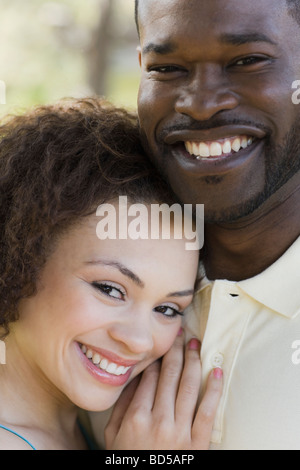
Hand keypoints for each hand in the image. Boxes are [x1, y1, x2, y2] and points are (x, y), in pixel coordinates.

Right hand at [105, 331, 222, 449]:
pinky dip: (214, 390)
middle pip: (170, 376)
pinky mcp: (198, 444)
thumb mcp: (113, 438)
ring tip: (196, 344)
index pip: (149, 377)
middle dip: (176, 351)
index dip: (157, 357)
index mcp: (135, 417)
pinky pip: (208, 411)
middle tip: (180, 333)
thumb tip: (131, 379)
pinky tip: (216, 372)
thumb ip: (119, 408)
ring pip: (189, 387)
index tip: (162, 342)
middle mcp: (158, 420)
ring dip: (194, 361)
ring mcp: (179, 432)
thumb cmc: (128, 461)